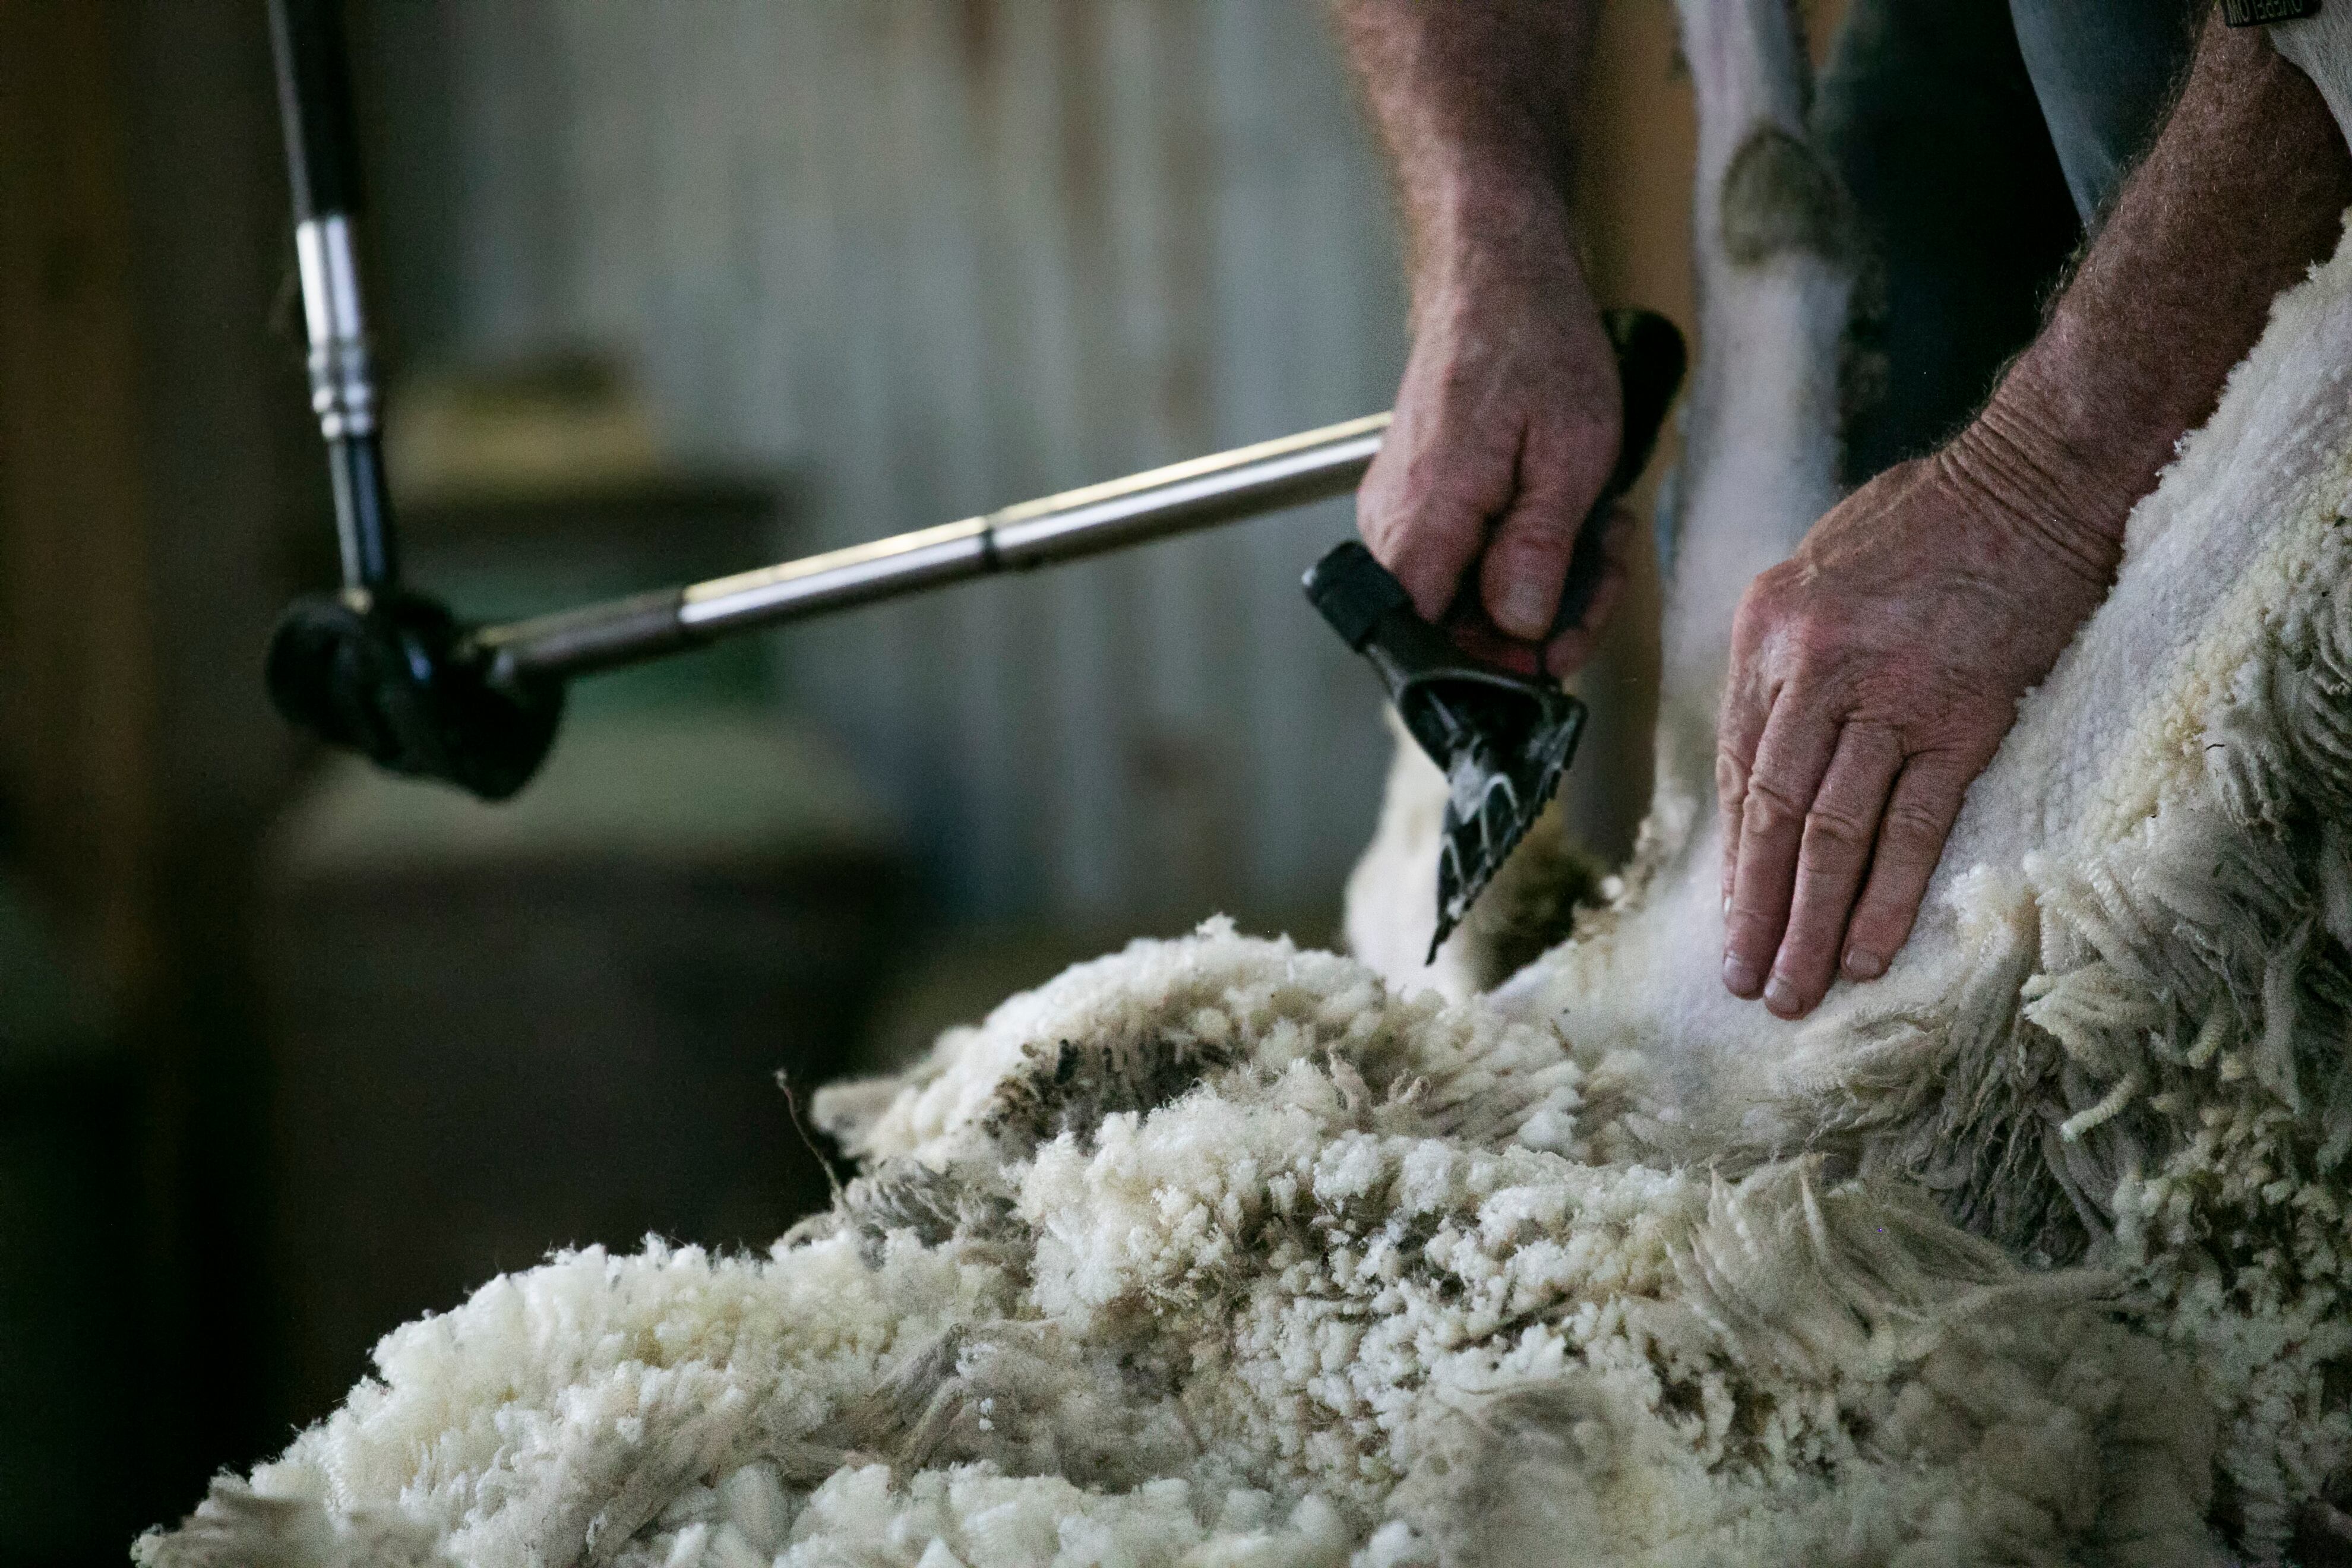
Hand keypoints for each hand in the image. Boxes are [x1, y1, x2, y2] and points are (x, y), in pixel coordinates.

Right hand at [1357, 227, 1626, 677]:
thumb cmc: (1533, 346)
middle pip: (1463, 633)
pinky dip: (1528, 548)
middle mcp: (1394, 530)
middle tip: (1606, 568)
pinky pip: (1472, 558)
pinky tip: (1566, 510)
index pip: (1435, 651)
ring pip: (1477, 599)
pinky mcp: (1420, 502)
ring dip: (1549, 580)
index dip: (1501, 669)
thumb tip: (1521, 629)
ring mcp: (1402, 517)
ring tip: (1599, 526)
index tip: (1560, 651)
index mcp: (1423, 525)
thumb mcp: (1569, 455)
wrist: (1496, 275)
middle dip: (1547, 619)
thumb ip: (1540, 552)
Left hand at [1716, 437, 2121, 1017]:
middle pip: (1767, 811)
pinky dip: (1887, 895)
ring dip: (1809, 922)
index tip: (1731, 913)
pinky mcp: (1960, 715)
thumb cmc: (1930, 517)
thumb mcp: (1819, 564)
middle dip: (1753, 907)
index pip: (1735, 765)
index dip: (1733, 851)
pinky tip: (1867, 952)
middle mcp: (1808, 664)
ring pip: (1829, 832)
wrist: (2034, 472)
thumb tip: (1773, 738)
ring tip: (1794, 992)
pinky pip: (1911, 825)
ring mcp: (1884, 692)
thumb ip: (1791, 651)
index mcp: (1763, 629)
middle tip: (1743, 982)